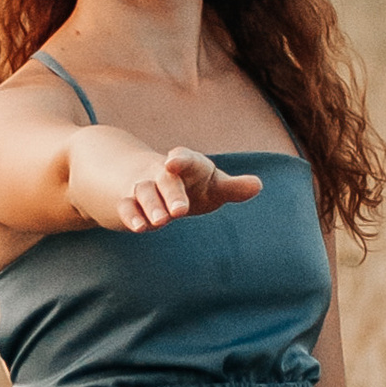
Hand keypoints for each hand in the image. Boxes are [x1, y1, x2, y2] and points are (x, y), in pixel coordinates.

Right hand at [113, 146, 263, 232]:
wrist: (148, 182)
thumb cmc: (190, 185)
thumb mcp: (213, 186)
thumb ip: (233, 188)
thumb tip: (258, 185)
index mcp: (186, 165)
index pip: (185, 158)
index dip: (180, 159)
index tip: (173, 161)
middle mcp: (162, 173)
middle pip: (165, 179)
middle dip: (172, 194)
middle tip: (180, 212)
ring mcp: (143, 187)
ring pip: (144, 192)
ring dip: (152, 206)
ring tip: (161, 222)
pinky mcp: (129, 203)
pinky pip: (127, 207)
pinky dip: (131, 216)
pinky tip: (139, 228)